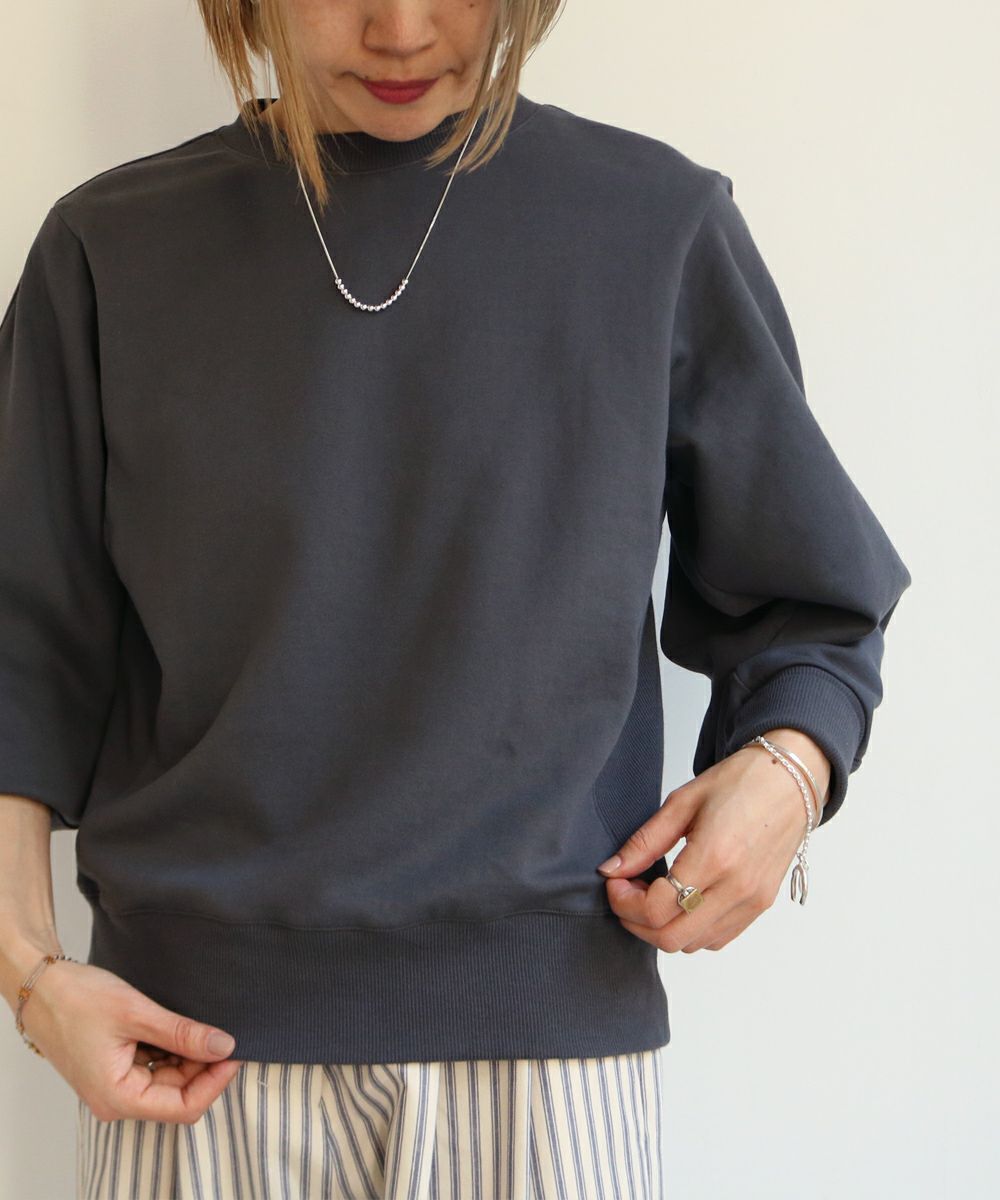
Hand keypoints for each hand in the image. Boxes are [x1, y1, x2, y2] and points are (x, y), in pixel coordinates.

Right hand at [14, 957, 242, 1122]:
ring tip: (202, 1025)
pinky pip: (155, 1068)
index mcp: (119, 1097)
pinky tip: (180, 1027)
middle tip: (225, 1031)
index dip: (216, 1082)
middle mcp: (117, 1100)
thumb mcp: (137, 1014)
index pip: (184, 1107)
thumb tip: (224, 1046)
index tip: (236, 1051)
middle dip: (206, 1067)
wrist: (41, 987)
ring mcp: (116, 1086)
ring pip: (170, 1081)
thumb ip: (182, 1034)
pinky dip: (173, 1050)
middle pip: (179, 1095)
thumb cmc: (78, 1000)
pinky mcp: (117, 1070)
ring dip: (190, 1057)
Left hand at [596, 730, 829, 952]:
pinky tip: (679, 901)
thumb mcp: (681, 802)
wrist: (788, 781)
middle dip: (636, 921)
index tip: (615, 881)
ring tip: (652, 894)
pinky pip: (716, 939)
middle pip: (671, 938)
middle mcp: (737, 887)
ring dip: (662, 928)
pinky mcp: (760, 906)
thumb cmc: (738, 783)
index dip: (624, 901)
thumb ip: (644, 842)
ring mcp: (752, 901)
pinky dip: (690, 930)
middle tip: (626, 893)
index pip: (657, 908)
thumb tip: (611, 869)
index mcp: (715, 856)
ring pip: (693, 945)